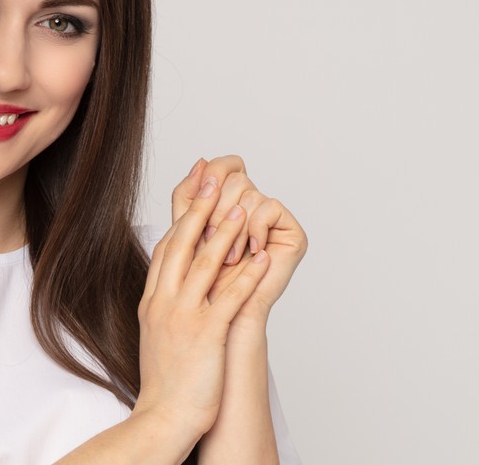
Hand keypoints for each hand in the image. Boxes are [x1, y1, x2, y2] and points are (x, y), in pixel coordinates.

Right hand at [134, 171, 272, 435]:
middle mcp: (163, 301)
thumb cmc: (166, 382)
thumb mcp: (157, 334)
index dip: (182, 215)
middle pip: (181, 244)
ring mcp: (183, 316)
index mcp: (153, 300)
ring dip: (225, 232)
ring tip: (242, 206)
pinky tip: (262, 258)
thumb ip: (165, 305)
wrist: (162, 416)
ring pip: (204, 264)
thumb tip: (174, 286)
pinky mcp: (205, 334)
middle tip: (213, 177)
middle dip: (199, 208)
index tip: (193, 189)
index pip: (166, 247)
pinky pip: (229, 297)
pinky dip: (247, 274)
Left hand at [171, 156, 307, 324]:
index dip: (207, 179)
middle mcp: (254, 204)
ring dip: (232, 228)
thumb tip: (200, 160)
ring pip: (248, 193)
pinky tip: (252, 251)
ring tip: (229, 256)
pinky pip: (269, 208)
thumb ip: (187, 197)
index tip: (195, 202)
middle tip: (209, 240)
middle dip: (215, 210)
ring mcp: (274, 219)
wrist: (223, 318)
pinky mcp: (292, 233)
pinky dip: (255, 229)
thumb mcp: (186, 233)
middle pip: (232, 177)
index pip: (221, 168)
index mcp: (229, 201)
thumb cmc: (202, 281)